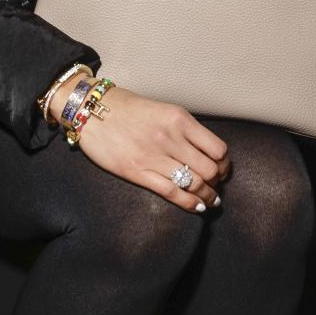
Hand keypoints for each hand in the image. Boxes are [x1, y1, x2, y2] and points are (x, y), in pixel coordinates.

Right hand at [77, 87, 229, 211]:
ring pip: (194, 183)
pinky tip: (197, 207)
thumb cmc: (125, 107)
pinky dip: (190, 203)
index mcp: (179, 119)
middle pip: (210, 170)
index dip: (224, 164)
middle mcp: (170, 137)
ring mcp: (153, 156)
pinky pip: (172, 192)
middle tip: (216, 186)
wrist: (90, 110)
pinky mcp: (137, 172)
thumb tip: (203, 151)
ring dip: (207, 196)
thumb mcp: (161, 108)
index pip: (218, 149)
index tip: (222, 169)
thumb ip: (183, 128)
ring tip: (210, 200)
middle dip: (217, 182)